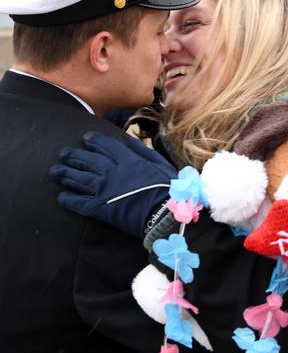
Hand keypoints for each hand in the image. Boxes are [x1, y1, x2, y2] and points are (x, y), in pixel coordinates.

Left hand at [49, 132, 177, 237]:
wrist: (165, 213)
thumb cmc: (168, 188)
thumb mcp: (159, 163)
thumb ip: (142, 150)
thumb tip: (128, 138)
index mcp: (127, 159)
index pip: (104, 145)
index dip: (92, 141)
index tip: (85, 139)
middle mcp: (112, 171)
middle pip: (87, 160)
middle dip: (73, 155)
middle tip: (63, 153)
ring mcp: (104, 189)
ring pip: (79, 178)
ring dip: (66, 174)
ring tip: (55, 171)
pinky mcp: (101, 208)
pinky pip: (80, 202)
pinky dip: (69, 199)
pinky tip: (61, 197)